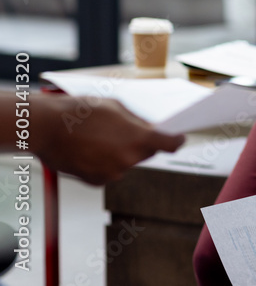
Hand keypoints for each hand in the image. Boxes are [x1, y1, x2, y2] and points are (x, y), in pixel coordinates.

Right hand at [31, 94, 184, 184]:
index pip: (171, 145)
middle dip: (142, 143)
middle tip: (128, 131)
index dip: (177, 140)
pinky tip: (90, 149)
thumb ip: (137, 120)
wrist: (45, 127)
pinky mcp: (97, 181)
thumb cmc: (80, 111)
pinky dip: (105, 162)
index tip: (178, 137)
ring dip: (121, 153)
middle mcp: (129, 159)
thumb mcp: (116, 106)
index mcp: (138, 138)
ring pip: (127, 162)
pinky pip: (110, 171)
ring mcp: (113, 173)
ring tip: (100, 137)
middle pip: (147, 153)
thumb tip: (151, 127)